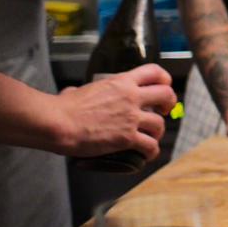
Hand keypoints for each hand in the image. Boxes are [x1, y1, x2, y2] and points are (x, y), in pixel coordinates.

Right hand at [54, 65, 176, 159]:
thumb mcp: (77, 90)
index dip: (164, 79)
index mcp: (121, 82)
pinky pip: (150, 146)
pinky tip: (147, 154)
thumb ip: (82, 91)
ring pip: (160, 124)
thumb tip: (72, 94)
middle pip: (166, 95)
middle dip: (169, 104)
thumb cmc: (62, 108)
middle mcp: (131, 97)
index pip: (153, 72)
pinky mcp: (127, 138)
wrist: (57, 123)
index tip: (163, 86)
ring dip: (158, 132)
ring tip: (152, 137)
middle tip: (164, 111)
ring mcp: (131, 118)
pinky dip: (151, 152)